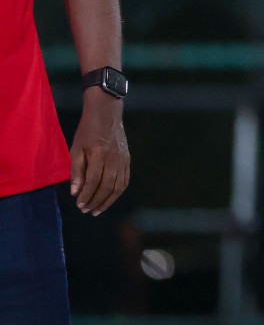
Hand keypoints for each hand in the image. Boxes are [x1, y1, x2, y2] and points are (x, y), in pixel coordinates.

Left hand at [70, 89, 128, 214]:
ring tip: (97, 210)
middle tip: (86, 210)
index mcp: (99, 153)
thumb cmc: (88, 131)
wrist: (107, 114)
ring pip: (119, 186)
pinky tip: (109, 198)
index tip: (78, 204)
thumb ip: (76, 170)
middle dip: (96, 201)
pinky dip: (118, 192)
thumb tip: (75, 192)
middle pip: (107, 186)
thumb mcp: (76, 148)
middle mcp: (114, 157)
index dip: (86, 195)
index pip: (94, 180)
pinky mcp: (128, 159)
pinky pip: (125, 180)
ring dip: (108, 200)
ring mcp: (123, 159)